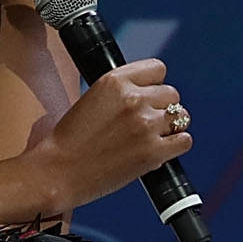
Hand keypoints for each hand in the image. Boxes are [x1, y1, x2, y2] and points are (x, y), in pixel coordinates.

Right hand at [39, 58, 193, 211]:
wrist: (58, 172)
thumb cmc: (70, 140)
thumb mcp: (93, 98)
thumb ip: (122, 92)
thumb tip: (152, 93)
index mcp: (115, 80)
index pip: (158, 69)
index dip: (154, 85)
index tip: (147, 97)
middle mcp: (133, 98)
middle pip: (172, 94)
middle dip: (162, 108)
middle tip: (146, 123)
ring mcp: (145, 125)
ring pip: (181, 116)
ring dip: (170, 127)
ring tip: (152, 137)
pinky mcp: (153, 152)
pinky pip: (184, 140)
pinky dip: (176, 145)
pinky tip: (161, 150)